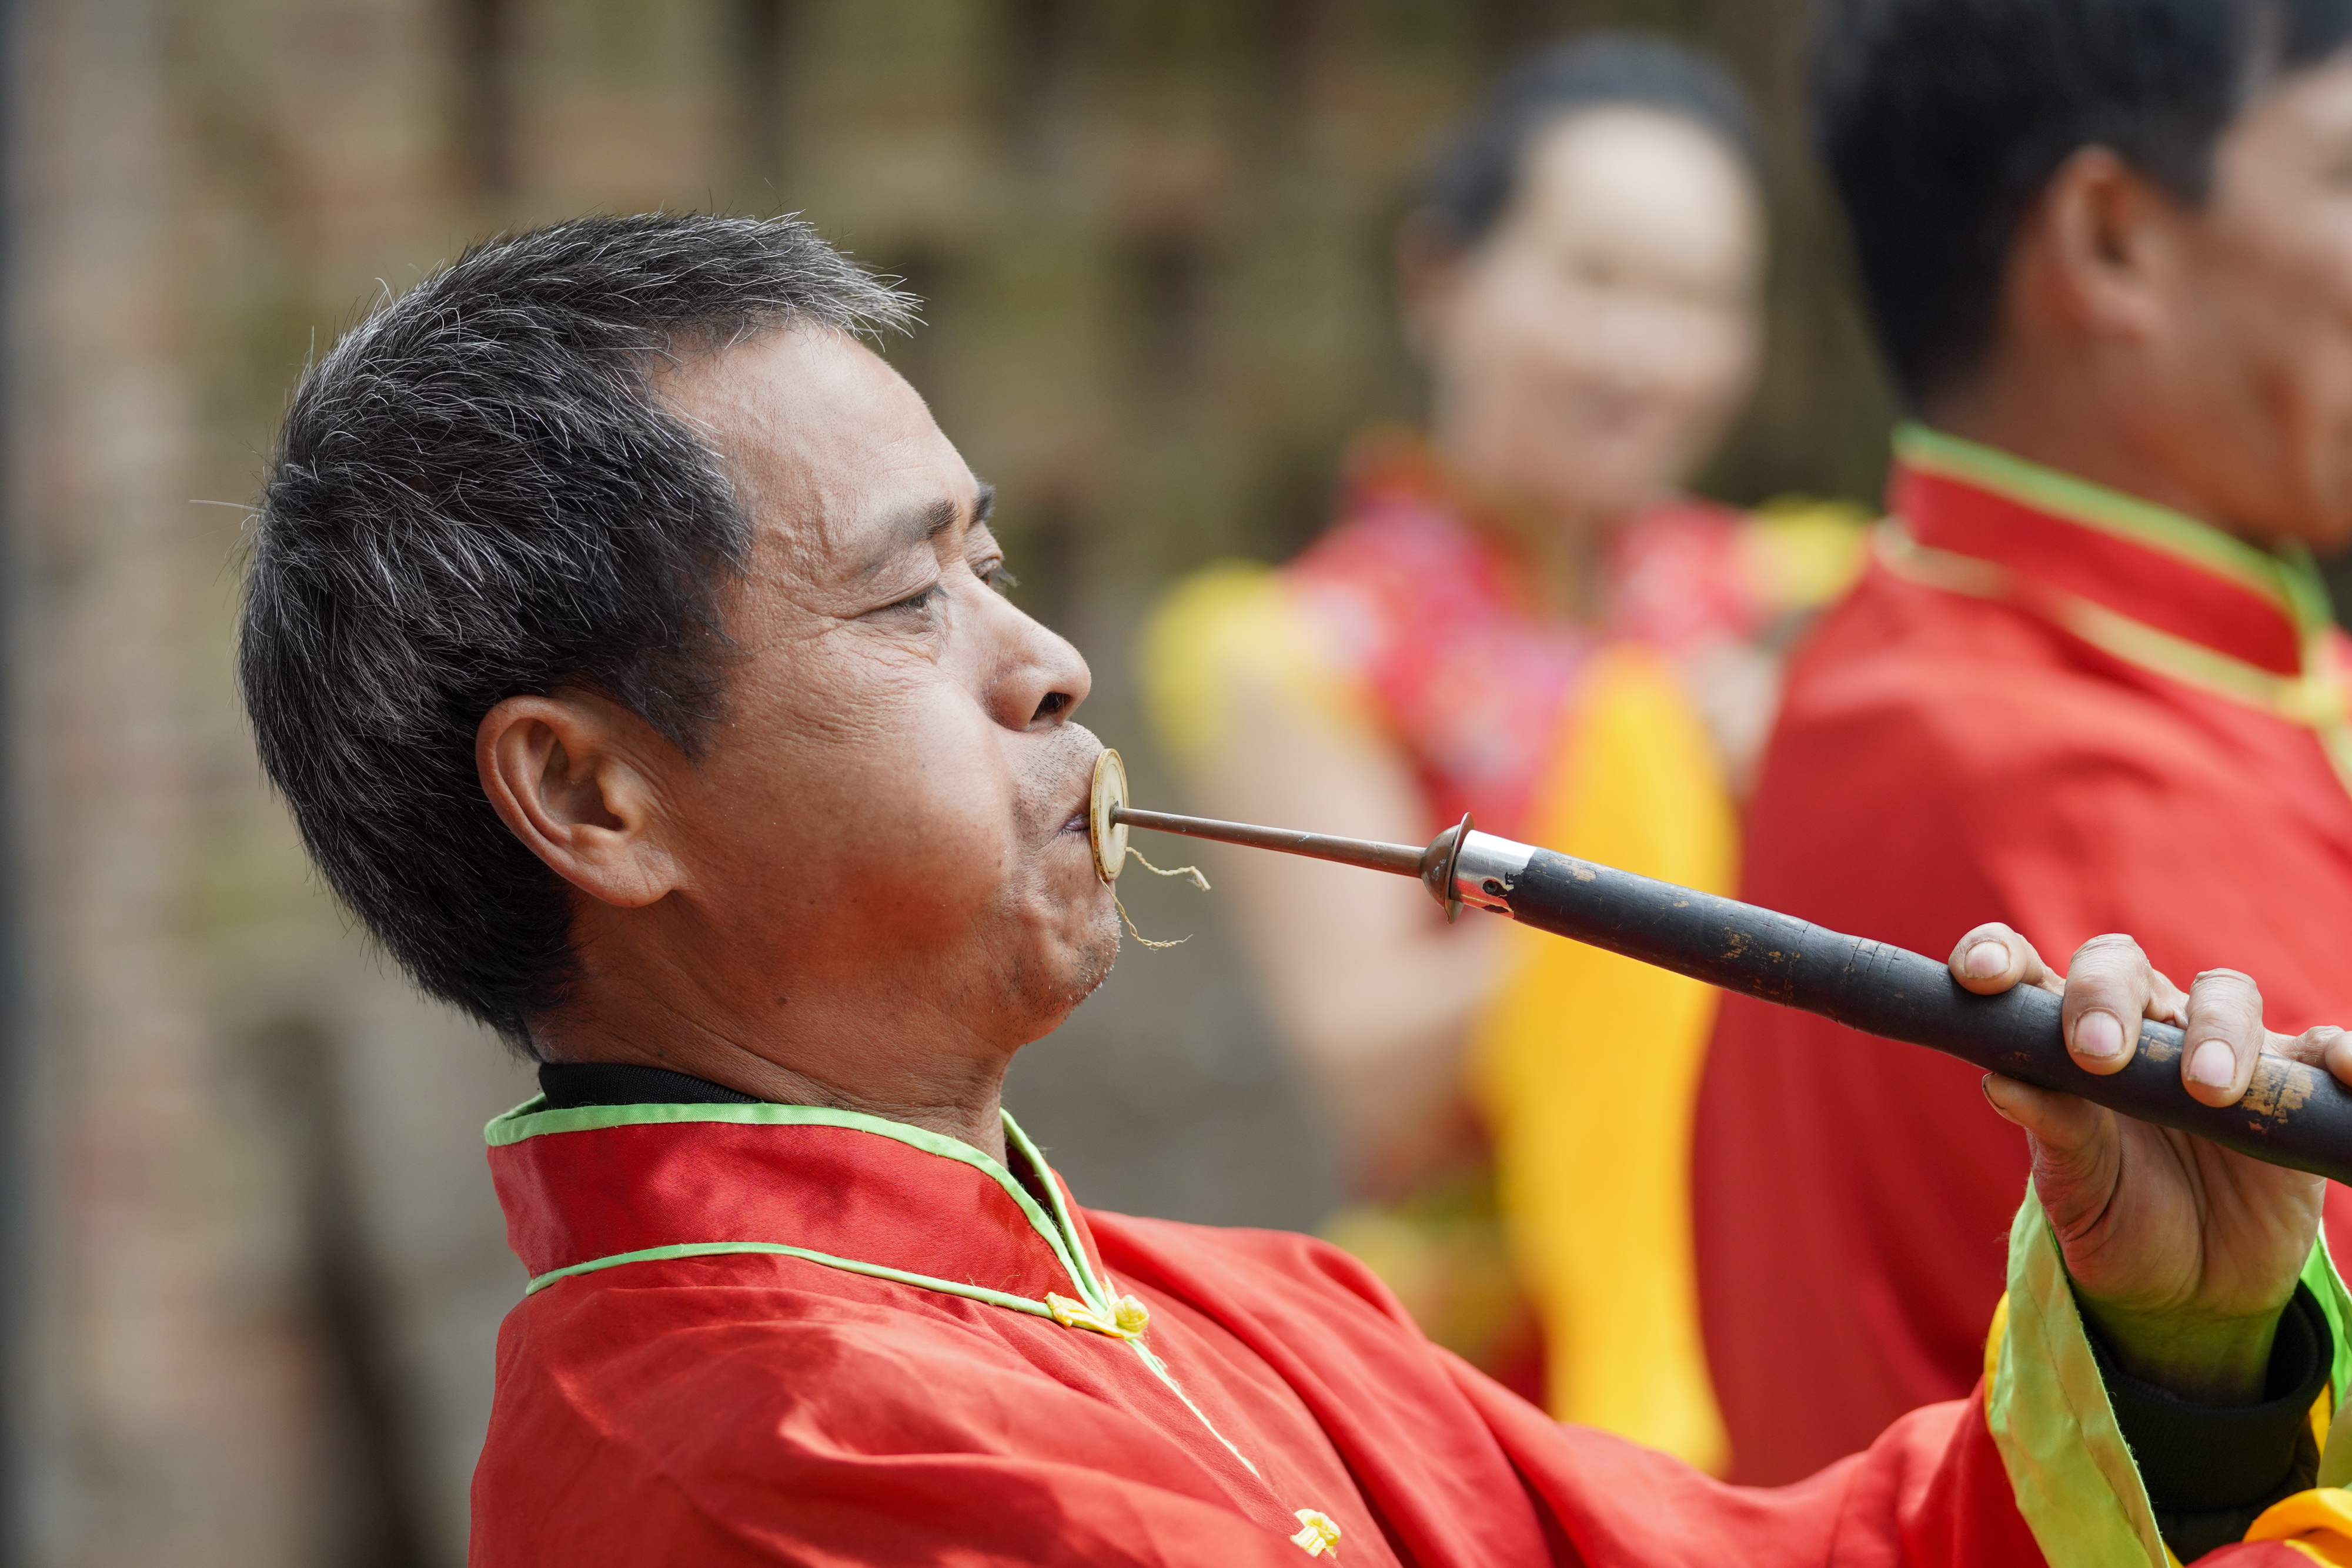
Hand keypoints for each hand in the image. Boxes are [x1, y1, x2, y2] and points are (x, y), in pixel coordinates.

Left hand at [1950, 924, 2351, 1403]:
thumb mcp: (2077, 1191)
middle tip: (2100, 1052)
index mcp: (2064, 1041)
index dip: (1999, 956)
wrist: (2191, 1292)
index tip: (1979, 978)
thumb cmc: (2117, 1223)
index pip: (2025, 971)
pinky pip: (2322, 1047)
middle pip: (2120, 964)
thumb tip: (2001, 1081)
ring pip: (2222, 993)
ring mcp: (2219, 1048)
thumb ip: (2053, 1133)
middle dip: (2106, 994)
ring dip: (2216, 1029)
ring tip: (2207, 1089)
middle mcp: (2140, 1027)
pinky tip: (2342, 1072)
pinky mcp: (2291, 1085)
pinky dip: (2340, 1051)